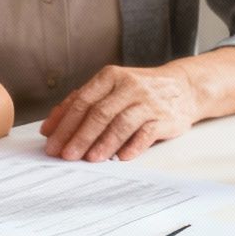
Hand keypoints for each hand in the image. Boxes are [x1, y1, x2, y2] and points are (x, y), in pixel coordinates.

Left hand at [40, 64, 198, 161]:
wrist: (184, 87)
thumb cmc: (139, 91)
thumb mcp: (110, 88)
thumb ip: (80, 103)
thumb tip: (50, 126)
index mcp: (110, 77)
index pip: (82, 101)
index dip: (65, 123)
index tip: (52, 142)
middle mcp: (129, 86)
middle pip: (99, 113)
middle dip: (80, 136)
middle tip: (66, 155)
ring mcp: (148, 102)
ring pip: (121, 123)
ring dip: (103, 143)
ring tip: (89, 159)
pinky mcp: (165, 118)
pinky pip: (147, 133)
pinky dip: (133, 146)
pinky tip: (121, 157)